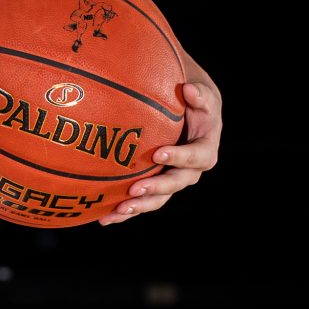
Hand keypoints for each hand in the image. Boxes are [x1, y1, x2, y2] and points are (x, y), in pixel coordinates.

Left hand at [98, 52, 220, 224]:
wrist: (187, 114)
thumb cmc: (193, 102)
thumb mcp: (203, 95)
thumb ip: (200, 95)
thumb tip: (188, 90)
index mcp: (204, 151)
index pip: (195, 157)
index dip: (179, 158)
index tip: (159, 154)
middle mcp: (189, 171)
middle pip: (175, 184)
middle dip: (155, 188)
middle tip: (135, 189)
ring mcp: (171, 181)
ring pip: (157, 199)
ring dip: (139, 206)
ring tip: (118, 209)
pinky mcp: (155, 187)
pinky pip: (141, 202)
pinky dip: (124, 212)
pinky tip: (104, 218)